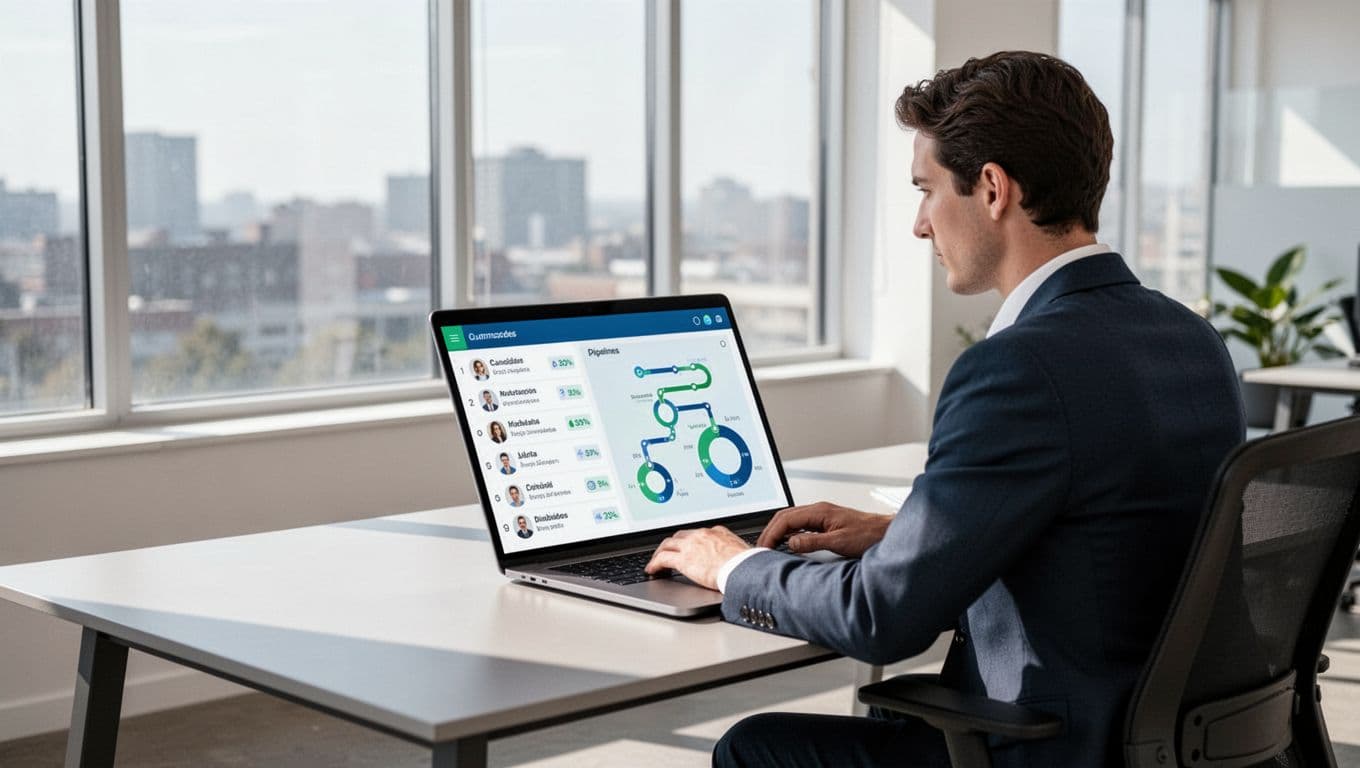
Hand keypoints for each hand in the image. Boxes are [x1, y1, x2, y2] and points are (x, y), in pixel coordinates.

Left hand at [645, 526, 750, 590]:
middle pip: (680, 536)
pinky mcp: (683, 559)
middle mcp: (702, 535)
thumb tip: (739, 562)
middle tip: (667, 552)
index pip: (698, 534)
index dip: (689, 541)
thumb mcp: (743, 553)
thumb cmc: (748, 565)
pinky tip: (652, 570)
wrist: (744, 569)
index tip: (687, 547)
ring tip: (656, 561)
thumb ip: (735, 553)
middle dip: (672, 544)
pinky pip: (663, 558)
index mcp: (717, 532)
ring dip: (660, 552)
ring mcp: (691, 545)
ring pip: (668, 544)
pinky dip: (655, 563)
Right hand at [757, 501, 890, 557]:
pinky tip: (786, 543)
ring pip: (791, 520)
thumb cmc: (869, 535)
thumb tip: (791, 543)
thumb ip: (813, 542)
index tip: (764, 547)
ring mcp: (821, 516)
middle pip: (784, 517)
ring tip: (769, 546)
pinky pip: (800, 525)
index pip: (785, 519)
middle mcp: (818, 511)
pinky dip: (788, 533)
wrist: (886, 533)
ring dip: (777, 532)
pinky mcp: (825, 523)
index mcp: (819, 511)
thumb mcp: (839, 542)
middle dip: (769, 532)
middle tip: (761, 548)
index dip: (771, 533)